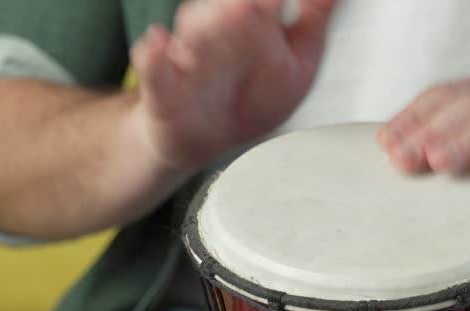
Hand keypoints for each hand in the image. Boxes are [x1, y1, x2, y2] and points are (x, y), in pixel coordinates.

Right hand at [129, 0, 336, 169]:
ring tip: (240, 10)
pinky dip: (154, 57)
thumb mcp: (298, 60)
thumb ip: (314, 20)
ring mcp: (190, 56)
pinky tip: (161, 44)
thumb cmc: (252, 96)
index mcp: (252, 18)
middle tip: (263, 5)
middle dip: (244, 5)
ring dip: (213, 20)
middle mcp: (218, 29)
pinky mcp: (165, 88)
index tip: (277, 3)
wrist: (205, 138)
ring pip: (196, 28)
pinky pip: (155, 68)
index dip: (268, 1)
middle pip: (230, 5)